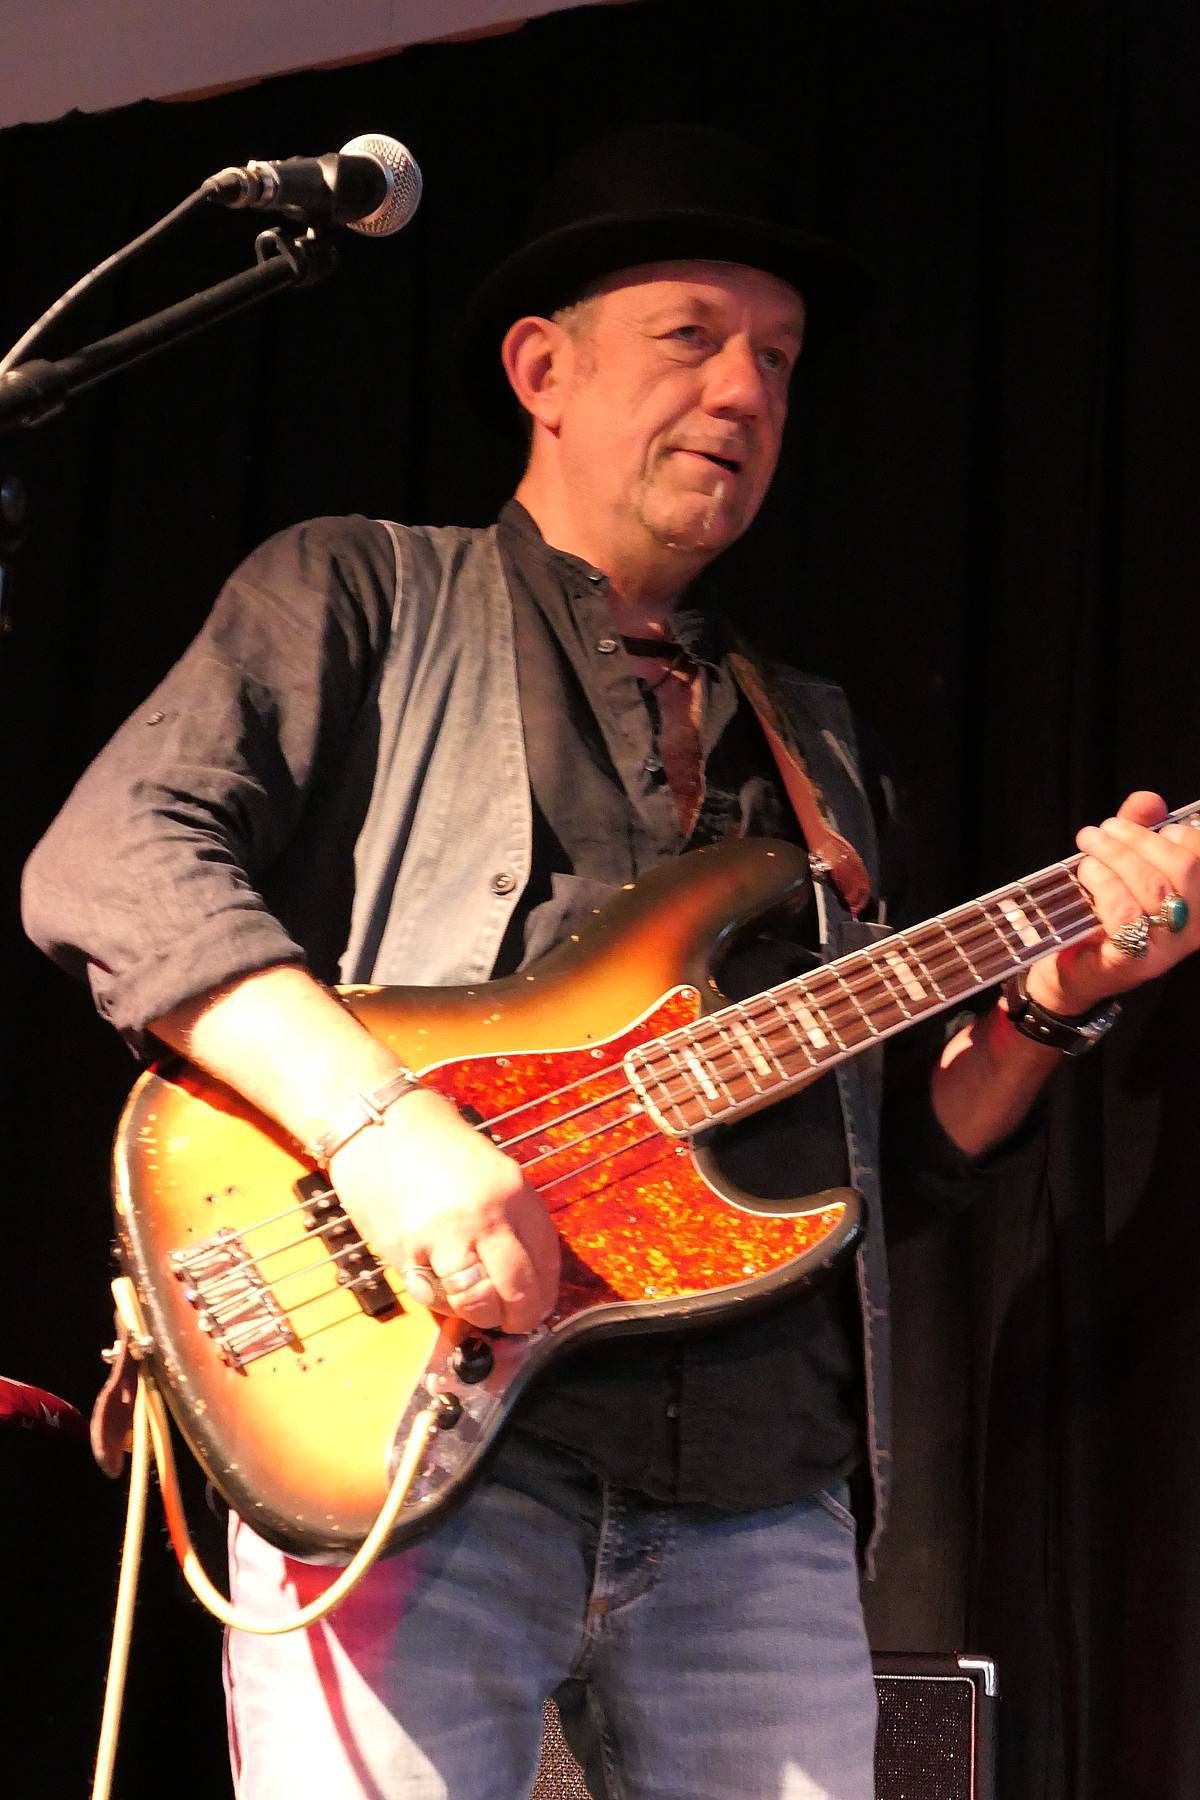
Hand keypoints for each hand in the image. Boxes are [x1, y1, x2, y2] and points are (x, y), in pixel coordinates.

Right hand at [327, 1087, 560, 1334]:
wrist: (376, 1124)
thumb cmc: (433, 1143)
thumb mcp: (491, 1170)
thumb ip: (510, 1216)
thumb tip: (525, 1272)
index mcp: (514, 1191)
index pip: (547, 1260)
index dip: (545, 1293)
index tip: (538, 1304)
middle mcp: (486, 1216)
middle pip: (519, 1290)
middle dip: (520, 1317)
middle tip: (512, 1322)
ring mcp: (445, 1236)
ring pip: (478, 1303)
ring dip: (480, 1317)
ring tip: (476, 1310)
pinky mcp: (406, 1252)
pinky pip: (433, 1296)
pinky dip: (441, 1303)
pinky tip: (439, 1287)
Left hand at [1026, 791, 1199, 1013]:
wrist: (1067, 971)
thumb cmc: (1098, 915)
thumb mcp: (1121, 866)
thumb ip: (1139, 832)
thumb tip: (1150, 800)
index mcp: (1197, 902)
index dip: (1183, 834)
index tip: (1153, 827)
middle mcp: (1192, 927)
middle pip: (1184, 866)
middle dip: (1140, 838)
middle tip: (1103, 831)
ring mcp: (1166, 948)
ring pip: (1154, 886)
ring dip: (1116, 855)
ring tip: (1089, 844)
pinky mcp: (1136, 962)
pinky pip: (1126, 913)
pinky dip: (1104, 884)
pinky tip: (1087, 874)